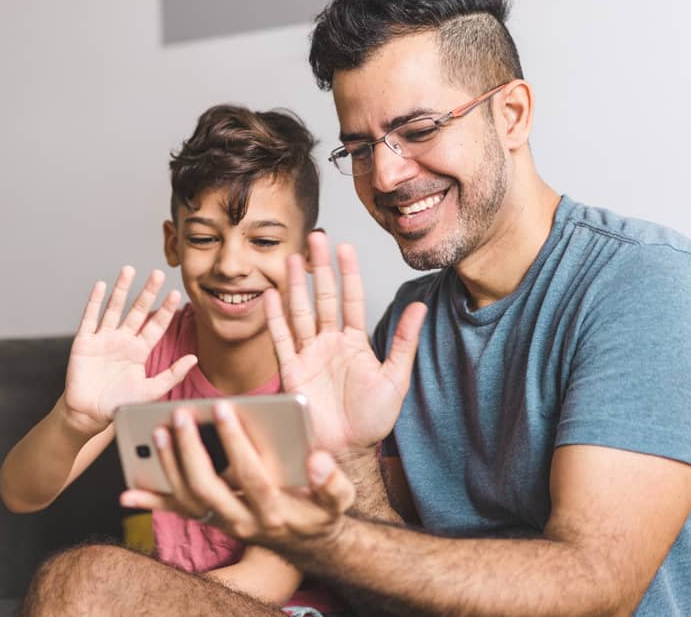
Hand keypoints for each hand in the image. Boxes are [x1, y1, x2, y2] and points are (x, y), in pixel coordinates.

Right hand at [62, 267, 193, 435]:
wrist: (89, 414)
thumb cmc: (119, 404)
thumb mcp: (150, 391)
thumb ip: (172, 375)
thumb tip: (194, 359)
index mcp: (139, 351)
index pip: (155, 326)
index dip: (165, 310)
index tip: (176, 294)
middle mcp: (123, 341)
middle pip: (137, 311)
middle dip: (147, 292)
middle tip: (158, 274)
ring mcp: (103, 339)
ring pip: (114, 308)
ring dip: (121, 289)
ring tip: (129, 270)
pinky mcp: (84, 342)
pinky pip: (90, 318)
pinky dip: (94, 302)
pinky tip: (101, 286)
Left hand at [119, 401, 354, 547]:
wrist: (303, 541)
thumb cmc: (319, 510)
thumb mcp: (337, 499)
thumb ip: (331, 481)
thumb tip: (317, 460)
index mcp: (274, 510)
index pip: (250, 474)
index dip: (235, 442)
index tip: (222, 407)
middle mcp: (242, 519)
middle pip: (207, 486)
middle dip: (190, 449)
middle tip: (179, 413)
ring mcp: (220, 521)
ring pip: (186, 497)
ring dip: (168, 465)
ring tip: (157, 431)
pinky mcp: (207, 519)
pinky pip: (175, 512)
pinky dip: (149, 501)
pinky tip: (126, 491)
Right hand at [268, 233, 426, 460]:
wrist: (345, 452)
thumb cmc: (370, 420)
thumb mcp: (395, 379)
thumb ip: (403, 342)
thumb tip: (419, 308)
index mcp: (354, 342)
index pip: (351, 299)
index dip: (348, 273)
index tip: (345, 247)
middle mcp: (329, 343)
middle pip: (323, 297)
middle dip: (320, 268)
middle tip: (317, 238)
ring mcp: (308, 355)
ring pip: (300, 311)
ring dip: (296, 285)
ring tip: (293, 259)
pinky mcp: (291, 370)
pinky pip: (281, 339)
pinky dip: (275, 318)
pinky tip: (271, 296)